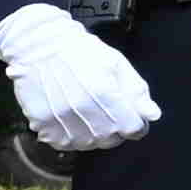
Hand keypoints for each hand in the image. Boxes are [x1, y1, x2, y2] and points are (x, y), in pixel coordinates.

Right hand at [0, 3, 162, 156]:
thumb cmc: (79, 51)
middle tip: (110, 117)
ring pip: (87, 144)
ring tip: (90, 119)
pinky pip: (62, 143)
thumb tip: (151, 115)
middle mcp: (82, 108)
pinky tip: (72, 124)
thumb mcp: (116, 63)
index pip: (132, 128)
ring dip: (94, 136)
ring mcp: (59, 117)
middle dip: (116, 131)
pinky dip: (70, 138)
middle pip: (110, 139)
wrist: (38, 45)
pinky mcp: (41, 121)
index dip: (137, 126)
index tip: (133, 119)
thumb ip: (136, 90)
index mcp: (105, 92)